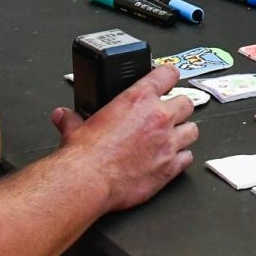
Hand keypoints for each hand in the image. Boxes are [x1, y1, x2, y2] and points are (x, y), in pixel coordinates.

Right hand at [51, 64, 197, 211]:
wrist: (88, 181)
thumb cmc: (85, 154)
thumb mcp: (76, 128)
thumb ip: (72, 119)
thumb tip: (63, 116)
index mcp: (138, 99)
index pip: (167, 74)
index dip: (168, 76)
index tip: (167, 79)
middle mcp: (159, 117)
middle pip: (187, 103)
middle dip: (179, 108)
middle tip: (168, 115)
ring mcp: (168, 142)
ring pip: (193, 130)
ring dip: (184, 133)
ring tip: (173, 137)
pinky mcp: (170, 167)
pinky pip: (188, 157)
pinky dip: (182, 158)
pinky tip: (172, 159)